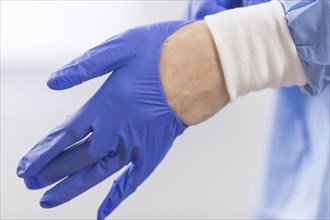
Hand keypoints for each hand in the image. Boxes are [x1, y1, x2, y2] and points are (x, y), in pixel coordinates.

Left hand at [17, 20, 227, 218]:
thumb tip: (54, 82)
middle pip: (77, 158)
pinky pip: (133, 180)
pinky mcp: (155, 151)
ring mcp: (137, 145)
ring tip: (49, 201)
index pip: (64, 136)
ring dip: (72, 188)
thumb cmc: (163, 54)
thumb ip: (84, 67)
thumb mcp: (120, 48)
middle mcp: (117, 132)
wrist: (203, 66)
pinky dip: (117, 196)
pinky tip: (103, 211)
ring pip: (98, 174)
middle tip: (32, 183)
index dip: (42, 153)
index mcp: (105, 107)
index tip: (26, 168)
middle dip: (51, 171)